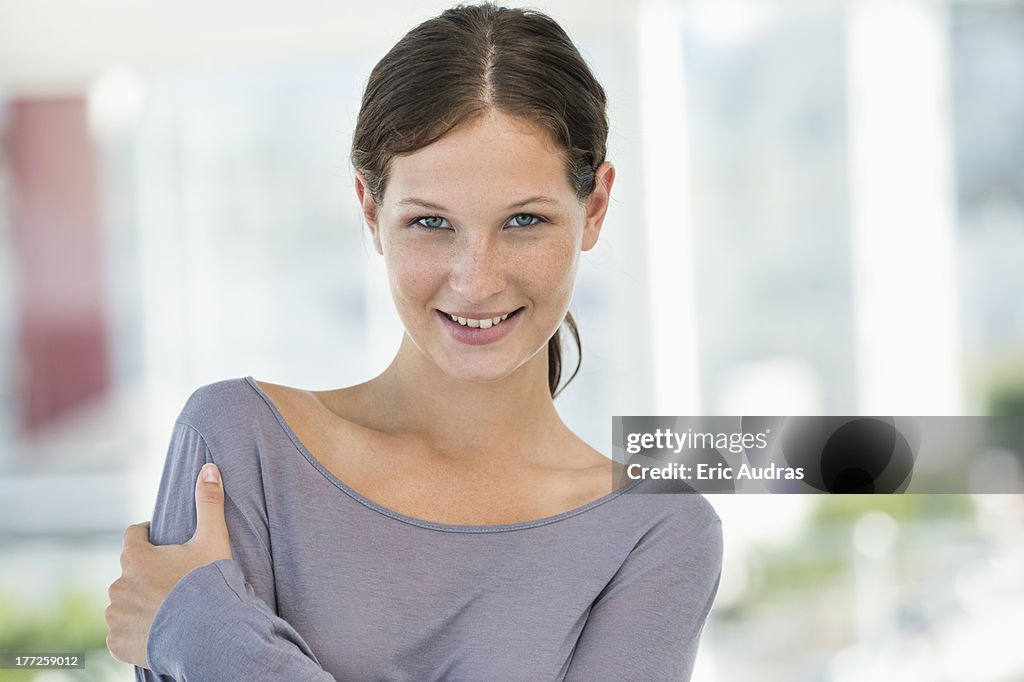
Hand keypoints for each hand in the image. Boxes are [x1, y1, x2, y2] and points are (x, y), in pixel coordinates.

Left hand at [105, 463, 233, 668]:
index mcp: (137, 557)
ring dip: (139, 604)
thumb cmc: (210, 584)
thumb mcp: (213, 540)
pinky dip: (134, 633)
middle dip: (147, 575)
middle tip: (174, 584)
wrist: (208, 635)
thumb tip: (209, 467)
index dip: (147, 535)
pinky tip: (157, 632)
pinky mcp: (117, 643)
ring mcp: (116, 616)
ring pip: (124, 604)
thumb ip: (209, 502)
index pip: (134, 535)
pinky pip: (120, 634)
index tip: (163, 544)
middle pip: (131, 572)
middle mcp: (119, 584)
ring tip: (167, 611)